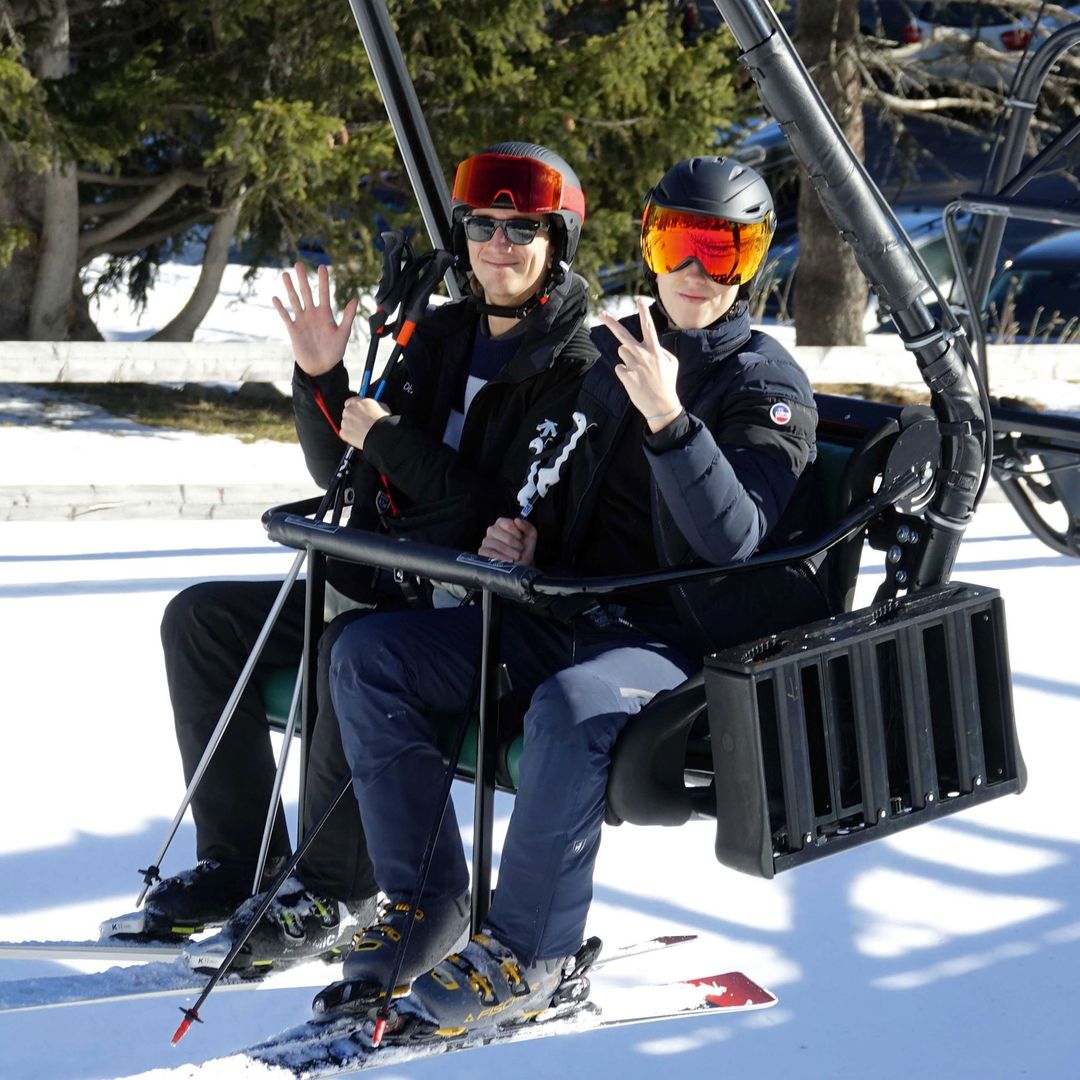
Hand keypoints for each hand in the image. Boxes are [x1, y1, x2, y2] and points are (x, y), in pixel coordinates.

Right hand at [273, 262, 358, 377]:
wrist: (321, 367)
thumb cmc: (334, 351)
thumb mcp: (343, 333)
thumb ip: (348, 316)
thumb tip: (354, 299)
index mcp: (325, 314)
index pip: (324, 293)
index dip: (323, 281)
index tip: (322, 266)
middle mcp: (312, 314)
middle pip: (307, 293)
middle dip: (303, 279)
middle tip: (299, 264)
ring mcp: (302, 320)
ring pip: (295, 301)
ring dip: (289, 288)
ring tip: (285, 274)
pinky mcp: (293, 329)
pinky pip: (285, 316)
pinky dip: (280, 308)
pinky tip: (275, 298)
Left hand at [340, 395, 390, 449]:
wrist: (380, 434)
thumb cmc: (383, 421)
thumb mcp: (381, 406)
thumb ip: (371, 405)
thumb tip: (372, 407)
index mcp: (357, 402)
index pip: (350, 402)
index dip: (355, 407)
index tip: (358, 411)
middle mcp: (349, 410)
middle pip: (347, 413)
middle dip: (353, 417)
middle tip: (362, 423)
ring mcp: (345, 422)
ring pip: (345, 423)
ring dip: (351, 426)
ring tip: (362, 431)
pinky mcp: (344, 433)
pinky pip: (344, 434)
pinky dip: (350, 436)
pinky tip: (359, 437)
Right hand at [478, 517, 537, 565]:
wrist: (521, 563)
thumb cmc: (524, 548)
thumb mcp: (530, 535)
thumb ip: (527, 525)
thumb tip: (517, 520)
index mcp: (502, 523)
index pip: (507, 524)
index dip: (517, 533)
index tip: (521, 538)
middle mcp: (492, 530)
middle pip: (502, 534)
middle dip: (514, 543)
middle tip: (520, 549)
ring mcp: (486, 541)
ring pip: (497, 544)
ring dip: (510, 552)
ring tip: (517, 556)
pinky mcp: (482, 551)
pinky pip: (490, 553)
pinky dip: (502, 557)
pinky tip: (509, 560)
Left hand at [599, 298, 681, 431]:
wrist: (662, 405)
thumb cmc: (667, 383)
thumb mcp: (671, 363)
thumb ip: (660, 351)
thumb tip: (651, 346)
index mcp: (655, 350)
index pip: (648, 327)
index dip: (644, 312)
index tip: (638, 299)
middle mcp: (642, 354)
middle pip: (623, 335)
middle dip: (612, 323)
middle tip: (602, 314)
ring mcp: (633, 365)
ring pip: (621, 352)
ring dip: (627, 358)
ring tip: (638, 370)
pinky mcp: (625, 376)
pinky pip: (619, 368)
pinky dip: (625, 373)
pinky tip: (634, 381)